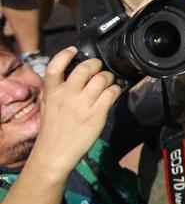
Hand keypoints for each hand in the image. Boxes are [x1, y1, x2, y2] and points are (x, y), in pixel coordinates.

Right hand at [27, 49, 120, 178]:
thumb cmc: (53, 129)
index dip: (65, 54)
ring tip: (108, 84)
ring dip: (109, 78)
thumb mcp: (49, 105)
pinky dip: (115, 90)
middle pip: (85, 68)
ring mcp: (82, 104)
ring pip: (103, 78)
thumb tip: (75, 73)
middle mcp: (67, 95)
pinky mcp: (97, 113)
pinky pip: (112, 92)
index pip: (55, 66)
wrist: (54, 153)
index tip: (74, 50)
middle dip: (96, 65)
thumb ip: (59, 88)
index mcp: (52, 92)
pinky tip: (112, 94)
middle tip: (99, 69)